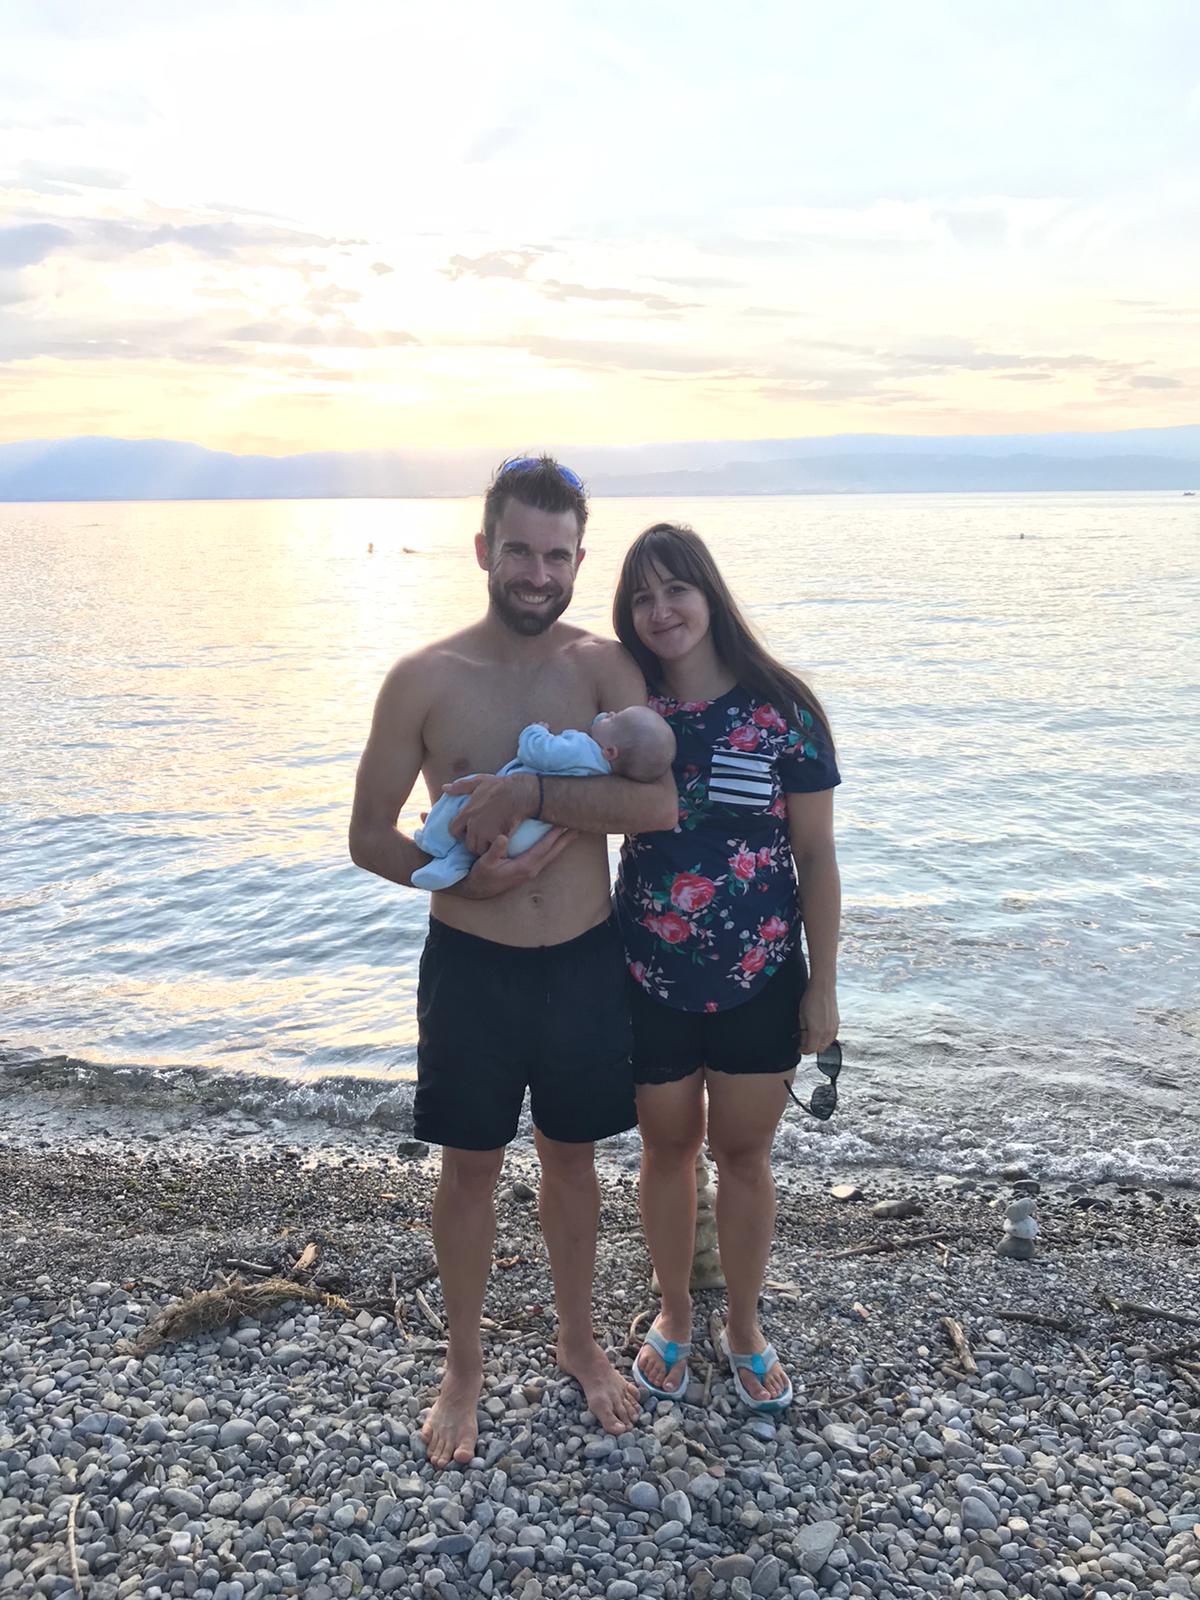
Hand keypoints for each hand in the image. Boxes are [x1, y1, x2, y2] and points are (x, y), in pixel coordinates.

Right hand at [443, 826, 575, 899]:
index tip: (564, 822)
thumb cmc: (481, 875)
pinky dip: (555, 847)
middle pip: (554, 851)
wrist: (479, 890)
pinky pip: (546, 856)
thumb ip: (494, 851)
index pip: (544, 847)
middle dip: (566, 838)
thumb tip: (503, 837)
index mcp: (524, 866)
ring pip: (552, 854)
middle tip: (579, 824)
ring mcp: (532, 871)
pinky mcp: (529, 870)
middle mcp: (532, 869)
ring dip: (563, 842)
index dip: (555, 834)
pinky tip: (558, 840)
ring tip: (573, 830)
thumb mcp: (485, 862)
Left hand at [444, 773, 538, 855]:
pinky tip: (503, 846)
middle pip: (468, 844)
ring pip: (480, 850)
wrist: (520, 792)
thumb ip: (461, 786)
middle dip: (475, 844)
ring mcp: (485, 832)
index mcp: (467, 813)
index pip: (453, 830)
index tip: (468, 832)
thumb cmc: (501, 785)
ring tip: (493, 844)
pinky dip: (498, 850)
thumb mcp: (479, 781)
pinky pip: (494, 850)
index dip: (460, 833)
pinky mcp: (497, 837)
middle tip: (484, 840)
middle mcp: (473, 825)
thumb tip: (445, 788)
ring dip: (486, 849)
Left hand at [798, 979, 838, 1054]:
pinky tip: (819, 1033)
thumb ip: (803, 1031)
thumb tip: (803, 1040)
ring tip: (811, 1038)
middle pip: (819, 1049)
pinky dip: (825, 1039)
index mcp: (817, 1032)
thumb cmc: (810, 999)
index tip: (799, 1048)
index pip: (811, 1049)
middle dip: (811, 1048)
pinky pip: (832, 1037)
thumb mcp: (801, 1017)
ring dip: (819, 1044)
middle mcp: (827, 1032)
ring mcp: (834, 1028)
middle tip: (803, 1043)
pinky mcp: (837, 1024)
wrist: (823, 987)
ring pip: (827, 1044)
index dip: (803, 1051)